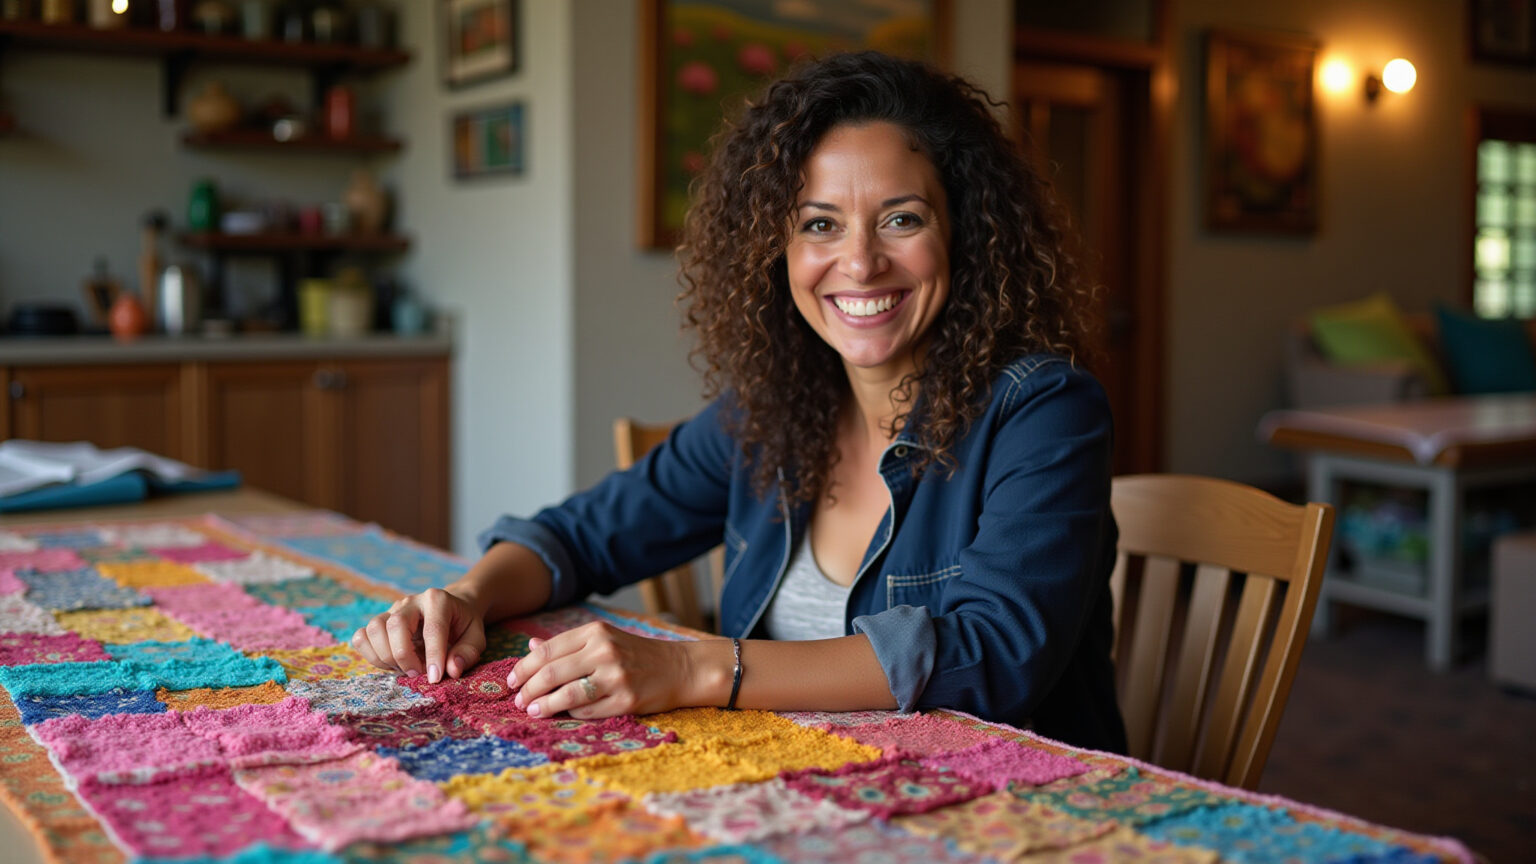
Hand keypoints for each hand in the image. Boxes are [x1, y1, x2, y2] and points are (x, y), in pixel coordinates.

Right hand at [352, 588, 485, 683]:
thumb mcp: (476, 637)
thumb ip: (467, 653)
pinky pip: (362, 637)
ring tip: (405, 668)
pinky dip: (371, 655)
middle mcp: (411, 601)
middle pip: (396, 625)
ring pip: (374, 629)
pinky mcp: (380, 621)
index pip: (433, 629)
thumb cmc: (463, 625)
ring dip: (386, 656)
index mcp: (438, 600)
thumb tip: (451, 671)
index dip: (433, 656)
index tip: (434, 678)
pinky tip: (390, 664)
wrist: (452, 607)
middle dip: (404, 656)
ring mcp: (392, 610)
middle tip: (417, 674)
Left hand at [508, 621, 693, 718]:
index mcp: (595, 632)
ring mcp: (616, 676)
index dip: (523, 668)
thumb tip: (530, 647)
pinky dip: (570, 713)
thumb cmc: (635, 654)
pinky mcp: (626, 700)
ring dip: (544, 705)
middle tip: (518, 700)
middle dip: (528, 689)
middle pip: (551, 672)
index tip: (512, 681)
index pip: (547, 650)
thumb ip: (567, 645)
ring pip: (567, 694)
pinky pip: (587, 711)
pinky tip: (563, 714)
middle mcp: (604, 651)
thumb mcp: (603, 639)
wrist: (679, 668)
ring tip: (533, 710)